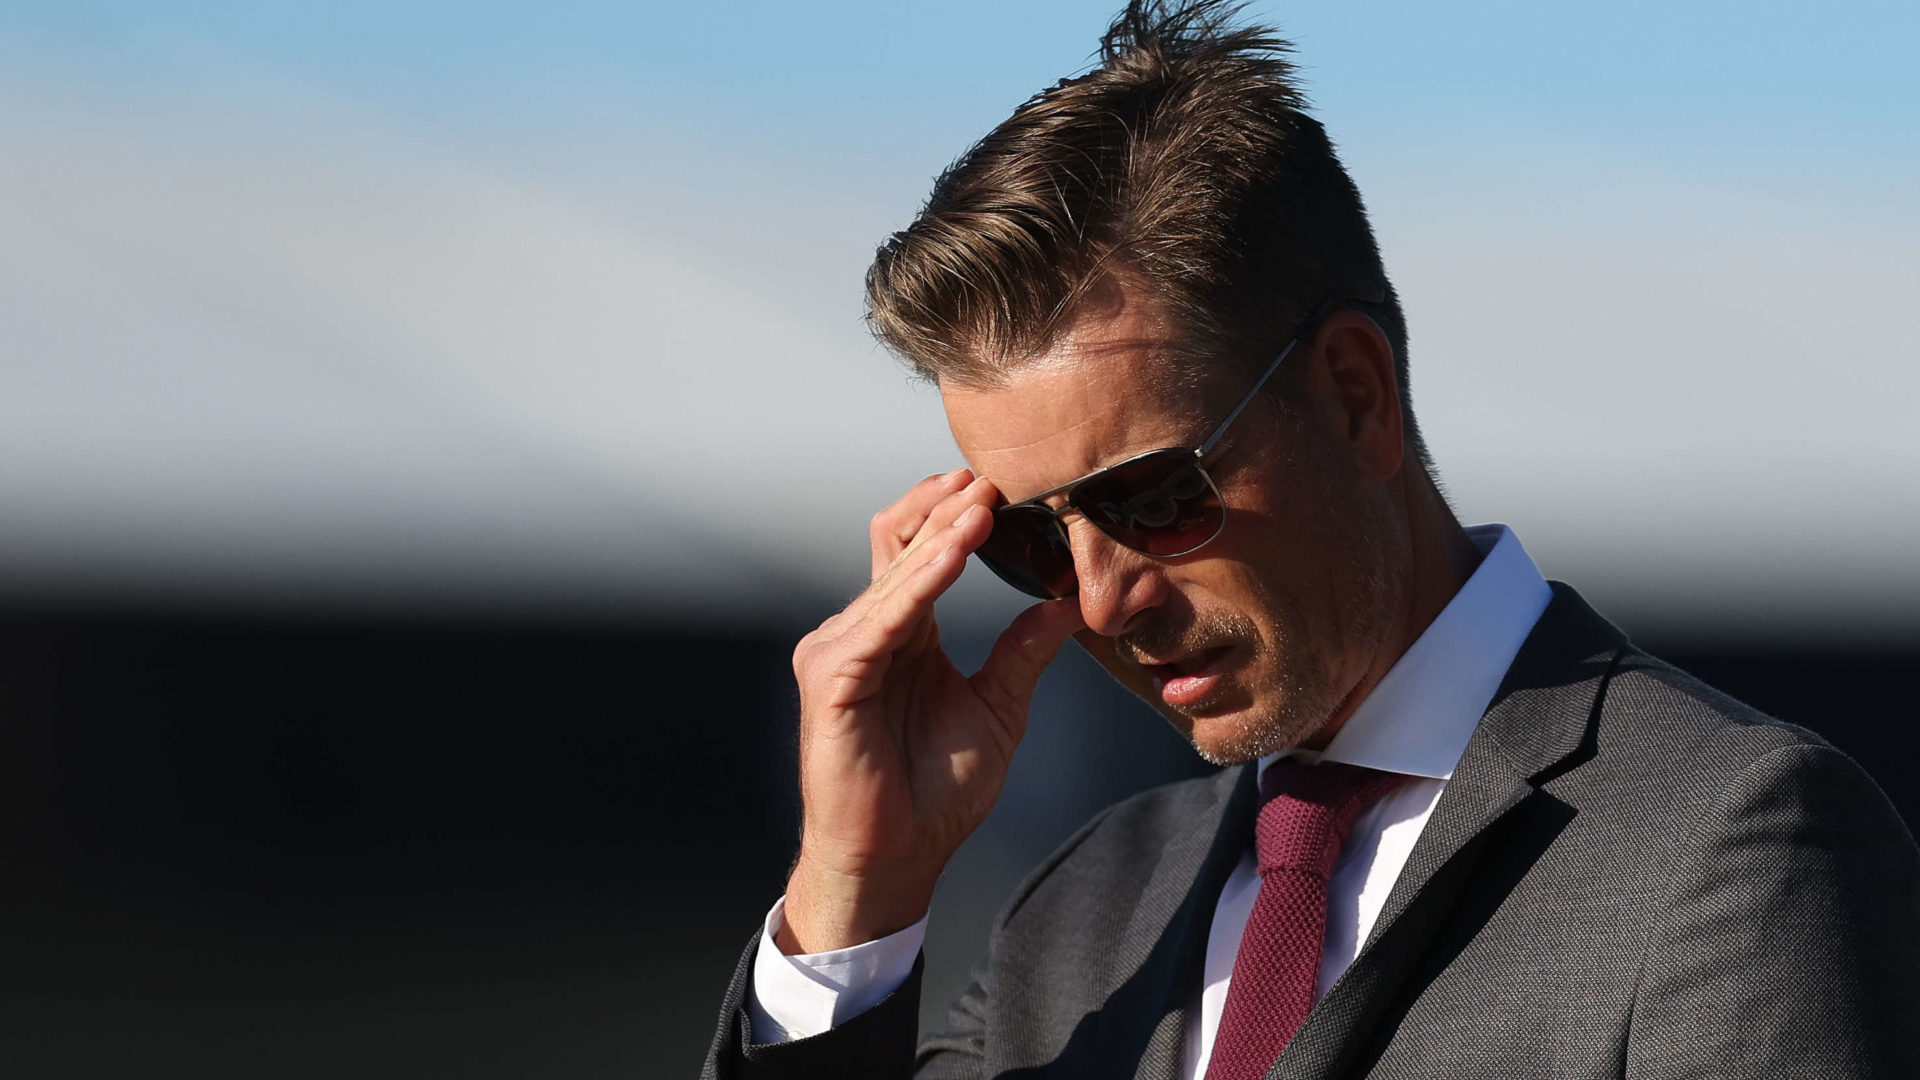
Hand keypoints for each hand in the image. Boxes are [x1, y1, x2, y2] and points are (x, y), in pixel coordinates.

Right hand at [778, 468, 1084, 953]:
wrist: (896, 860)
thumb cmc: (935, 794)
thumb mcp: (998, 709)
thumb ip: (1023, 653)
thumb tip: (1070, 602)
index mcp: (901, 633)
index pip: (919, 550)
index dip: (955, 514)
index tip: (1005, 484)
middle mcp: (863, 631)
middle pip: (898, 544)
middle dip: (948, 508)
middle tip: (996, 474)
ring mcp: (840, 651)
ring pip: (890, 573)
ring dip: (939, 535)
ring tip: (982, 503)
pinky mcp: (831, 679)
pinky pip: (879, 620)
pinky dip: (917, 585)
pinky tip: (952, 557)